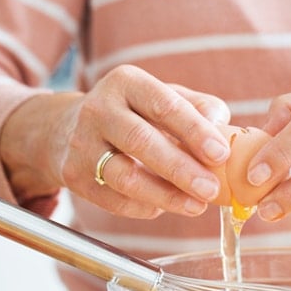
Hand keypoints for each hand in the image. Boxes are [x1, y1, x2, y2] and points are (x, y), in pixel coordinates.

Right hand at [0, 64, 231, 217]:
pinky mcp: (74, 176)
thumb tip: (221, 127)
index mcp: (126, 83)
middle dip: (181, 169)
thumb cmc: (135, 114)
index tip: (221, 154)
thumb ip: (200, 107)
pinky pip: (114, 200)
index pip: (164, 105)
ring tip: (197, 206)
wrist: (68, 129)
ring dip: (166, 195)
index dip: (195, 131)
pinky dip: (144, 208)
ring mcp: (81, 144)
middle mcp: (98, 109)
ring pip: (125, 176)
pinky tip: (166, 207)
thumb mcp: (166, 98)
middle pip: (141, 141)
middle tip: (211, 189)